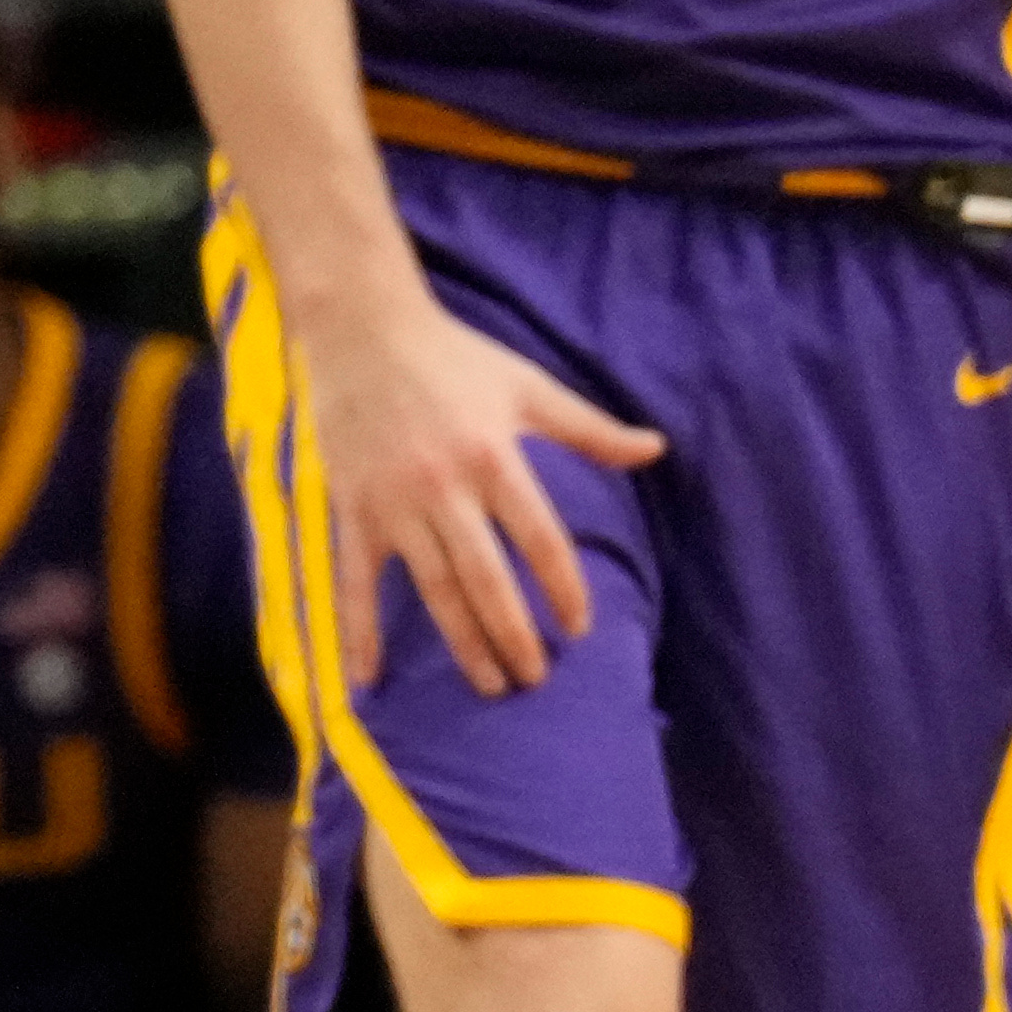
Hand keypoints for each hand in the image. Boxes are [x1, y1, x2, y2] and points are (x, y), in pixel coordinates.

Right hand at [302, 279, 664, 697]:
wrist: (359, 326)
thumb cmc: (452, 356)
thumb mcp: (527, 386)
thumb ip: (590, 429)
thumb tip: (658, 449)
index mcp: (494, 458)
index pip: (541, 541)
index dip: (564, 590)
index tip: (579, 627)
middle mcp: (444, 488)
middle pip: (487, 581)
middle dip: (515, 637)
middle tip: (535, 679)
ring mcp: (394, 502)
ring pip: (434, 588)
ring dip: (462, 643)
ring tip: (489, 684)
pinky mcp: (353, 507)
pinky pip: (355, 579)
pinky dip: (359, 631)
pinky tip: (367, 679)